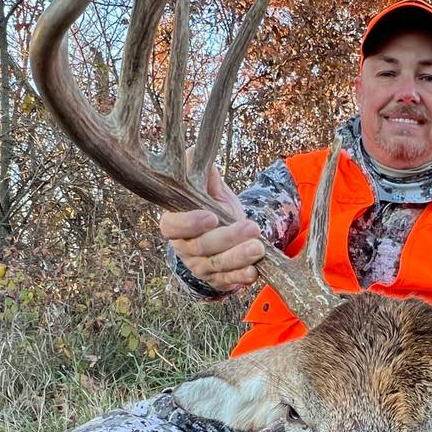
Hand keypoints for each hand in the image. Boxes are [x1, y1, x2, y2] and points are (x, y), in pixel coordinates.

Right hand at [159, 155, 264, 291]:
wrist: (225, 239)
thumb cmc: (213, 210)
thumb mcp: (210, 192)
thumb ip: (204, 176)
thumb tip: (197, 150)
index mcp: (175, 224)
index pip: (172, 226)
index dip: (189, 223)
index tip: (211, 216)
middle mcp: (184, 248)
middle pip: (201, 247)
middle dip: (228, 238)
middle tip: (251, 228)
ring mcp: (200, 267)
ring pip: (217, 265)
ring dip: (239, 257)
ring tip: (258, 248)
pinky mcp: (217, 280)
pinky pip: (229, 281)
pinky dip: (241, 277)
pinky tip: (254, 272)